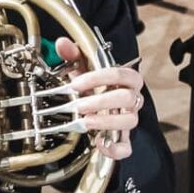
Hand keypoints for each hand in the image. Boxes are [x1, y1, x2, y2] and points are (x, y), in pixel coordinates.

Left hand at [54, 38, 144, 158]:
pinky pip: (126, 147)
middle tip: (79, 105)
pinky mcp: (123, 139)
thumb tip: (62, 44)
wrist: (96, 105)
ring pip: (129, 121)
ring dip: (106, 122)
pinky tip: (99, 142)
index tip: (76, 84)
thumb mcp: (83, 69)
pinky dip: (114, 148)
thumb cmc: (94, 86)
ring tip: (85, 121)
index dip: (99, 78)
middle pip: (127, 98)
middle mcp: (131, 99)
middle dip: (101, 101)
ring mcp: (129, 119)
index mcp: (126, 80)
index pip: (122, 75)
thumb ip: (73, 55)